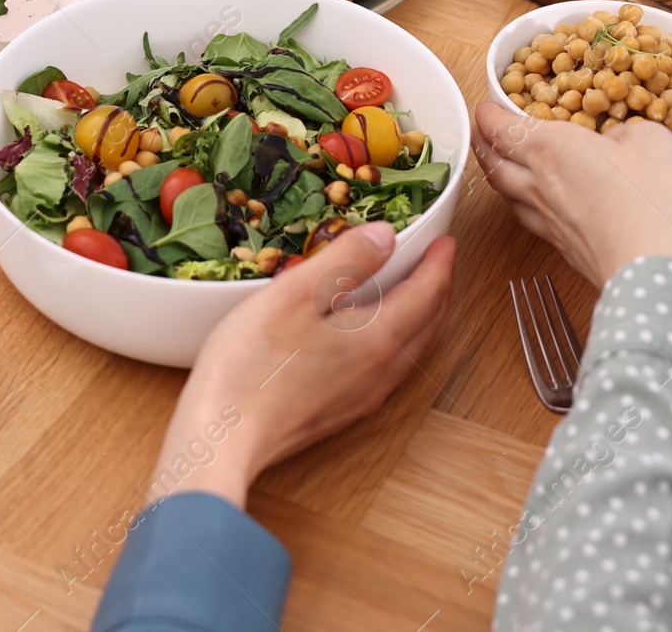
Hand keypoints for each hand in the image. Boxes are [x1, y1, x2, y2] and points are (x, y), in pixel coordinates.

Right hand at [149, 224, 454, 509]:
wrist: (224, 437)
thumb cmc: (251, 363)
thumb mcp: (295, 294)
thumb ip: (345, 259)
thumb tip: (387, 235)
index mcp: (378, 340)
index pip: (428, 295)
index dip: (441, 264)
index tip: (447, 242)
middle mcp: (380, 372)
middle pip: (427, 325)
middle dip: (437, 290)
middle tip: (435, 263)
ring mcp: (362, 397)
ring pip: (408, 350)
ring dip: (418, 318)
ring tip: (409, 293)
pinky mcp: (340, 412)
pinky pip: (386, 369)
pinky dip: (394, 341)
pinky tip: (368, 337)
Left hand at [474, 104, 671, 284]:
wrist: (659, 273)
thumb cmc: (657, 202)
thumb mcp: (653, 141)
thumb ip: (626, 133)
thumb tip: (616, 139)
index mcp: (551, 149)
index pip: (499, 128)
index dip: (488, 115)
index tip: (486, 108)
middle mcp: (539, 185)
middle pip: (492, 162)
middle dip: (482, 143)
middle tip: (481, 132)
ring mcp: (548, 221)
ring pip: (504, 194)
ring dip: (496, 175)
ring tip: (499, 165)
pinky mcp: (564, 249)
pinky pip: (529, 220)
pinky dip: (521, 205)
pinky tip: (533, 206)